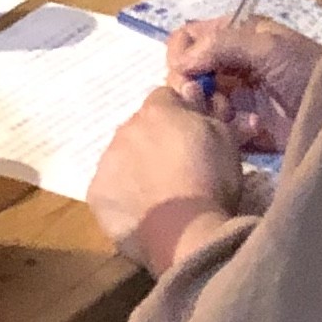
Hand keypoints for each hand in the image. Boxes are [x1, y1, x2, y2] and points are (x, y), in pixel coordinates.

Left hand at [86, 85, 241, 266]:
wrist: (186, 231)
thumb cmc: (212, 181)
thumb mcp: (225, 138)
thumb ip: (205, 110)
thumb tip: (191, 90)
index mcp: (158, 111)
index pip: (164, 97)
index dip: (180, 114)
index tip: (192, 136)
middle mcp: (126, 129)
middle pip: (139, 127)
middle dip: (155, 141)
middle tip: (178, 169)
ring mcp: (107, 162)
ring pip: (121, 157)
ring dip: (136, 167)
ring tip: (160, 195)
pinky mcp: (96, 194)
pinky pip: (109, 188)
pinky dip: (123, 196)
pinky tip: (143, 212)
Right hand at [164, 12, 321, 159]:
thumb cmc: (307, 71)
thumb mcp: (269, 47)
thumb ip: (222, 45)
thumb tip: (179, 62)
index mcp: (236, 35)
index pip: (189, 36)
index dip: (180, 51)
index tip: (185, 70)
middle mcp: (231, 64)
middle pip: (187, 71)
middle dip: (189, 84)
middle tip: (202, 97)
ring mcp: (236, 97)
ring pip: (198, 102)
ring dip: (206, 108)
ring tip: (225, 115)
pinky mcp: (242, 127)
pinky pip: (217, 128)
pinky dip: (223, 129)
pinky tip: (245, 130)